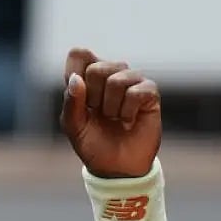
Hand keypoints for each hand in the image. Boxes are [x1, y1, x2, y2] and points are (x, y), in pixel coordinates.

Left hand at [60, 48, 160, 178]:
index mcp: (86, 78)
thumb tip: (76, 78)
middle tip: (99, 113)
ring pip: (117, 79)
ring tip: (114, 118)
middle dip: (93, 98)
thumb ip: (71, 102)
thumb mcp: (73, 126)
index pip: (79, 54)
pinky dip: (128, 111)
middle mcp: (110, 74)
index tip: (80, 98)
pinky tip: (129, 121)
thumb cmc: (92, 143)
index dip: (75, 72)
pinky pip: (137, 91)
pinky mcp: (150, 93)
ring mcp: (131, 81)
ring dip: (111, 107)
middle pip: (97, 67)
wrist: (116, 167)